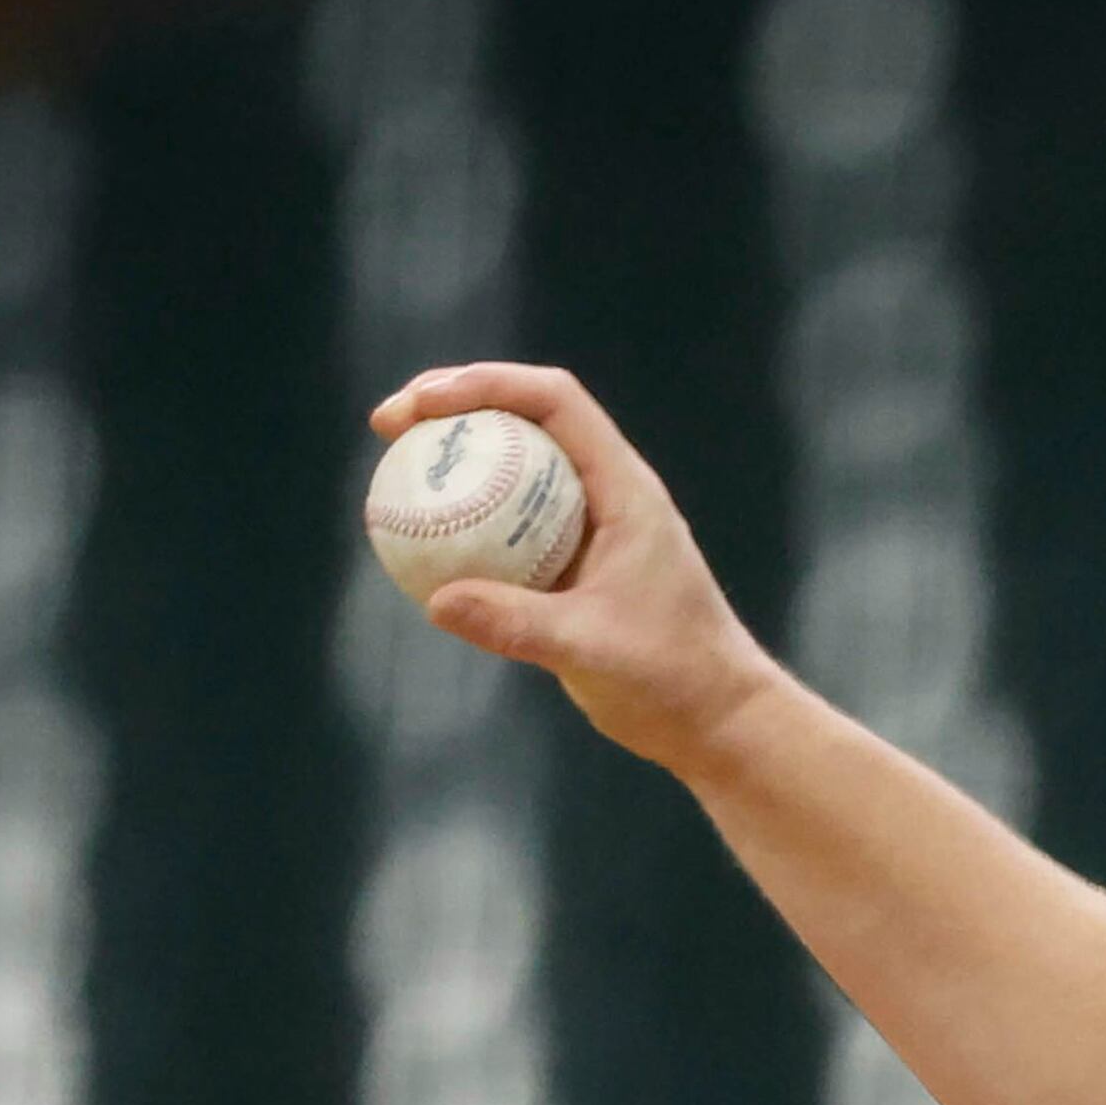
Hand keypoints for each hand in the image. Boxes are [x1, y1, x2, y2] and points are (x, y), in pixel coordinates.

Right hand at [367, 363, 790, 778]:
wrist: (716, 721)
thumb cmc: (674, 679)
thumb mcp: (592, 650)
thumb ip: (517, 624)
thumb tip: (436, 600)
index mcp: (626, 491)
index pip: (555, 401)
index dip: (486, 383)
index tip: (423, 403)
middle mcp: (607, 496)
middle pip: (525, 419)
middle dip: (455, 406)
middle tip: (389, 425)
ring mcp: (589, 529)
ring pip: (514, 470)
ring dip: (456, 460)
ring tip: (393, 469)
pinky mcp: (571, 566)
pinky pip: (508, 523)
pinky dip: (464, 518)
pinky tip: (416, 539)